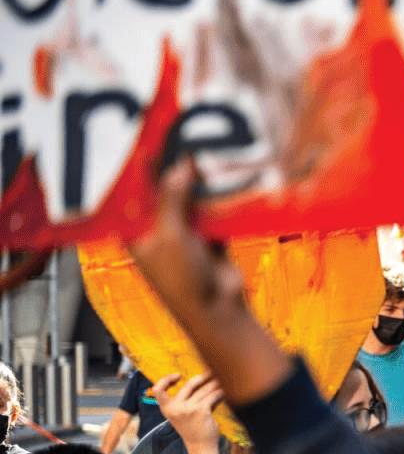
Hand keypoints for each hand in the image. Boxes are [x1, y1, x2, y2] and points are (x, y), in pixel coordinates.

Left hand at [129, 161, 245, 323]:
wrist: (218, 309)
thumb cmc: (182, 282)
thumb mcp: (171, 235)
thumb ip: (173, 198)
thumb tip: (180, 166)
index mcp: (135, 233)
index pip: (133, 194)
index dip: (140, 170)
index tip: (149, 144)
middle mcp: (157, 231)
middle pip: (163, 193)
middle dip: (173, 174)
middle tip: (180, 146)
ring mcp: (184, 234)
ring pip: (189, 200)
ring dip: (198, 185)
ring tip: (203, 159)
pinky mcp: (208, 237)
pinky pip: (212, 211)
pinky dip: (217, 199)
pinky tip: (221, 181)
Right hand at [152, 373, 222, 449]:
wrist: (200, 446)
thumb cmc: (192, 429)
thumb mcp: (180, 414)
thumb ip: (182, 400)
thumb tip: (196, 380)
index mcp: (166, 408)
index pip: (158, 390)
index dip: (166, 380)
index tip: (178, 375)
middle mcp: (175, 408)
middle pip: (189, 385)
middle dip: (203, 378)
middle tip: (211, 372)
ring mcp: (188, 409)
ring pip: (204, 390)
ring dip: (215, 384)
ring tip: (222, 380)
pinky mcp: (201, 410)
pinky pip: (212, 396)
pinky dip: (220, 392)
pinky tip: (225, 391)